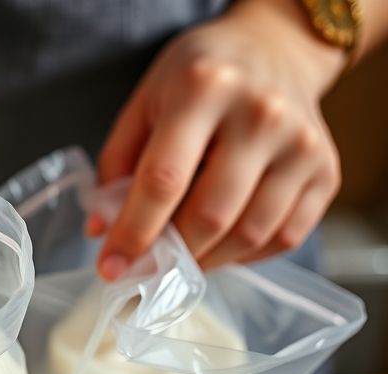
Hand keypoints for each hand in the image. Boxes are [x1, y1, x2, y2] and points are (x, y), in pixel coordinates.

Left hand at [93, 0, 346, 278]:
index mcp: (204, 89)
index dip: (134, 232)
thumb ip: (117, 165)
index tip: (112, 266)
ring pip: (250, 234)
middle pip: (211, 215)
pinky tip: (221, 243)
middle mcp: (260, 114)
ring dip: (207, 260)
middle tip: (148, 265)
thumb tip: (104, 232)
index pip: (164, 180)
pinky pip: (284, 237)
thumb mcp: (145, 103)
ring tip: (181, 256)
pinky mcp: (327, 171)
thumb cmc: (198, 80)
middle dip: (171, 254)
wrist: (272, 50)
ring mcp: (301, 144)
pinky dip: (245, 255)